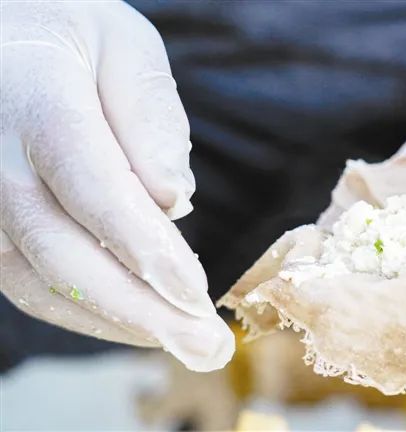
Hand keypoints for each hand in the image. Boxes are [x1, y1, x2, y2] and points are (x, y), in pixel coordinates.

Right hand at [1, 2, 232, 370]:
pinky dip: (84, 312)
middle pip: (61, 249)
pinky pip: (25, 280)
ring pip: (38, 279)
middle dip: (139, 308)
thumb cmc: (72, 32)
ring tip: (185, 345)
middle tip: (206, 346)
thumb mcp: (123, 44)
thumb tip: (170, 201)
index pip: (89, 186)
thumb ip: (149, 115)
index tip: (196, 293)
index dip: (142, 248)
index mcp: (32, 97)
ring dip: (116, 323)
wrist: (5, 35)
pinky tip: (137, 323)